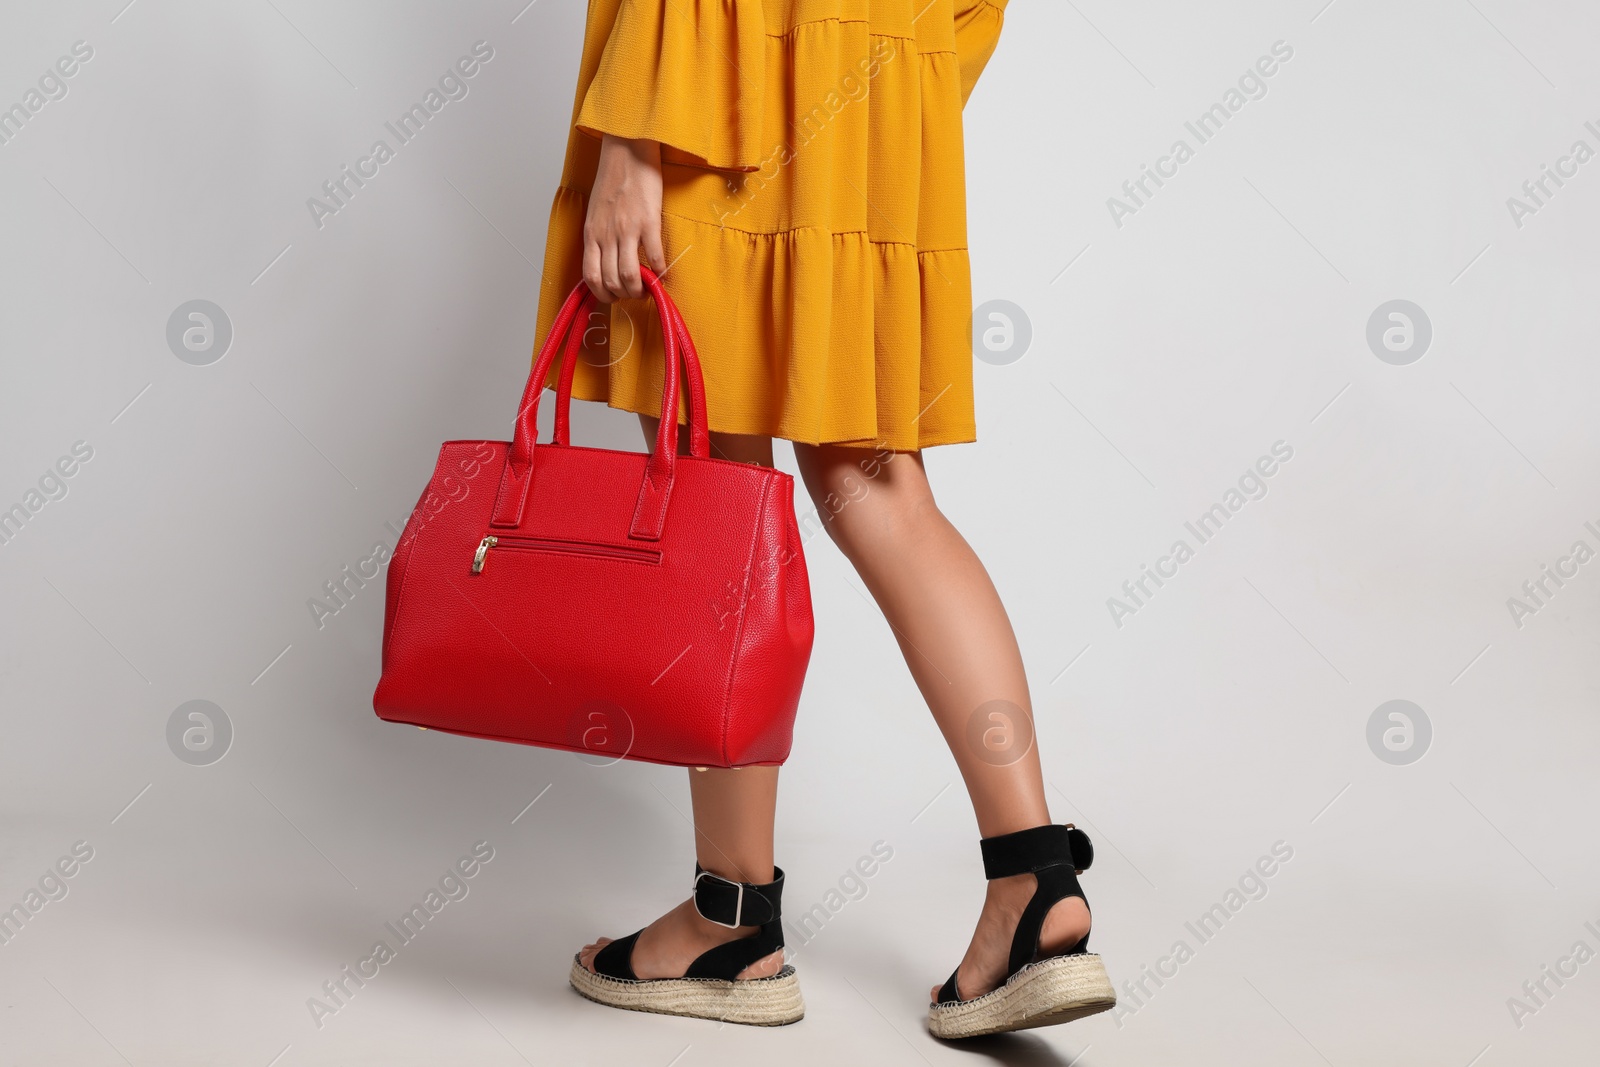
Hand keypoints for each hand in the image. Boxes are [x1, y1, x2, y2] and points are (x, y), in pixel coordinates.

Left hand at [583, 134, 664, 301]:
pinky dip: (660, 271)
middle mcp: (606, 235)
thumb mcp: (595, 211)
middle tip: (634, 294)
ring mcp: (627, 229)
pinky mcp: (649, 222)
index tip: (613, 297)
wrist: (626, 150)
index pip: (591, 276)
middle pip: (611, 281)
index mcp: (591, 233)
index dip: (603, 294)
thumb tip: (605, 259)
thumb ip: (599, 235)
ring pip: (630, 276)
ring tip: (648, 288)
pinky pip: (655, 257)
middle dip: (624, 295)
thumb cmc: (612, 178)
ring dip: (640, 289)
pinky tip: (663, 272)